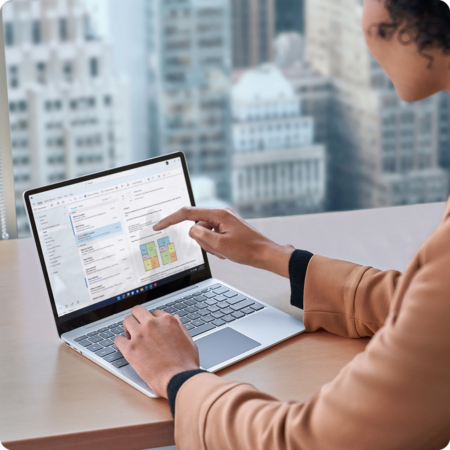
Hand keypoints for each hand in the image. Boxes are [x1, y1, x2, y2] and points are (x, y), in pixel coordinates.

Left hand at [115, 306, 199, 397]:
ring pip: (126, 321)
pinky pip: (118, 339)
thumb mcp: (188, 340)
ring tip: (130, 335)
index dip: (153, 320)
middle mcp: (152, 324)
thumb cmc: (186, 363)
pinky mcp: (130, 349)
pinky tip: (124, 346)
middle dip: (137, 317)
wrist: (179, 379)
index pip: (154, 313)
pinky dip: (120, 342)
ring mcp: (140, 335)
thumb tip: (175, 319)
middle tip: (137, 326)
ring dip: (128, 327)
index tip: (151, 327)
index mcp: (168, 320)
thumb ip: (180, 327)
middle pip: (137, 311)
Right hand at [153, 207, 294, 277]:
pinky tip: (227, 251)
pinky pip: (212, 237)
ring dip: (210, 245)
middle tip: (218, 249)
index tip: (158, 225)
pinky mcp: (225, 228)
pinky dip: (215, 246)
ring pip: (203, 234)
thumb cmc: (247, 250)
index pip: (187, 213)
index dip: (170, 219)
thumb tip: (191, 229)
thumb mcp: (219, 245)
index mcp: (218, 214)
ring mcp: (223, 221)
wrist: (265, 254)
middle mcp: (220, 214)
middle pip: (196, 226)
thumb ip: (200, 235)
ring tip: (225, 251)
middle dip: (202, 241)